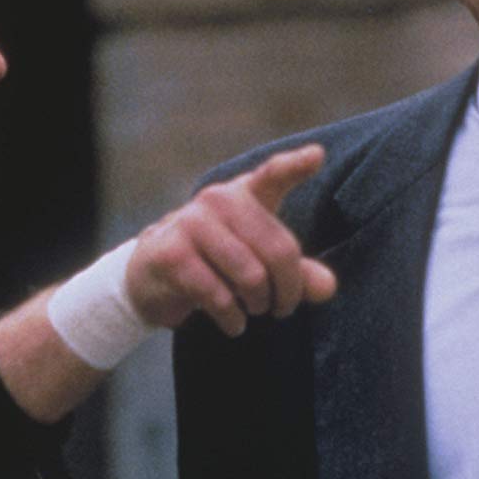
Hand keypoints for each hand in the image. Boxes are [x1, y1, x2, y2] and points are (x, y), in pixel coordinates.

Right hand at [126, 144, 337, 335]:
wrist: (150, 276)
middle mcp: (218, 200)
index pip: (273, 175)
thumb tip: (328, 288)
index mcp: (245, 194)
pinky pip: (219, 296)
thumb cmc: (216, 264)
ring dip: (259, 305)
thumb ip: (297, 273)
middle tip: (281, 308)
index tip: (317, 155)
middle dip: (288, 290)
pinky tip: (233, 323)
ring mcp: (191, 223)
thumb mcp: (259, 263)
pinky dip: (233, 318)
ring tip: (254, 311)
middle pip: (279, 251)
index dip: (295, 166)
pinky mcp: (171, 255)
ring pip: (251, 276)